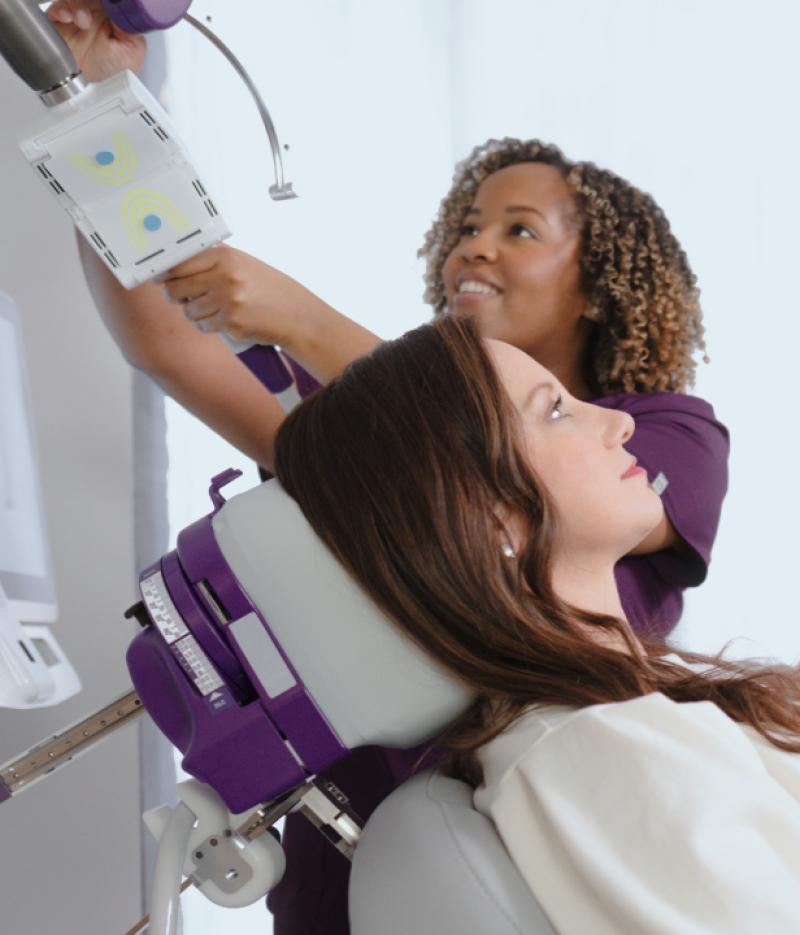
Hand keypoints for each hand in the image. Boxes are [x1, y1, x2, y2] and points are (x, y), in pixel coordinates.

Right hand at [46, 0, 145, 81]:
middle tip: (93, 12)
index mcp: (114, 19)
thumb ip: (130, 24)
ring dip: (78, 4)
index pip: (112, 1)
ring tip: (83, 22)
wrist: (88, 96)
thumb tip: (126, 5)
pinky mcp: (59, 24)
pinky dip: (62, 8)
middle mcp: (96, 16)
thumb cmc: (112, 79)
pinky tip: (68, 18)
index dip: (111, 0)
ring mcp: (77, 18)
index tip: (111, 3)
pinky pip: (57, 7)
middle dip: (92, 0)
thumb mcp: (132, 50)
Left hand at [162, 245, 316, 349]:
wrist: (297, 316)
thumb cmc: (270, 290)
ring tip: (215, 310)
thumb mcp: (245, 265)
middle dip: (176, 296)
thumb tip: (177, 262)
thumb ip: (214, 260)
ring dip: (195, 313)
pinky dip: (210, 326)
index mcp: (226, 258)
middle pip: (177, 288)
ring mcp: (228, 302)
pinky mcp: (231, 324)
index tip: (160, 278)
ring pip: (189, 311)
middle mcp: (225, 278)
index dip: (165, 273)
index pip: (180, 264)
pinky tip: (225, 321)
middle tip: (183, 298)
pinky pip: (204, 326)